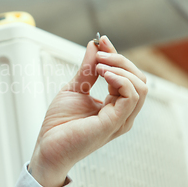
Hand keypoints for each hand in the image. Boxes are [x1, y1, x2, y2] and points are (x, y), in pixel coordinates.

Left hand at [28, 36, 147, 186]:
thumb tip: (95, 45)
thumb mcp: (75, 88)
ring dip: (121, 68)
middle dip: (120, 59)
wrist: (47, 146)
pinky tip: (104, 74)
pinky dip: (121, 79)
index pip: (128, 76)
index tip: (101, 40)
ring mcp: (121, 119)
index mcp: (115, 106)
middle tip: (99, 54)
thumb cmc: (59, 123)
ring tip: (99, 66)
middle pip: (139, 78)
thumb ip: (87, 69)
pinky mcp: (115, 123)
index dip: (116, 55)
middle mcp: (123, 113)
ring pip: (140, 86)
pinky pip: (131, 96)